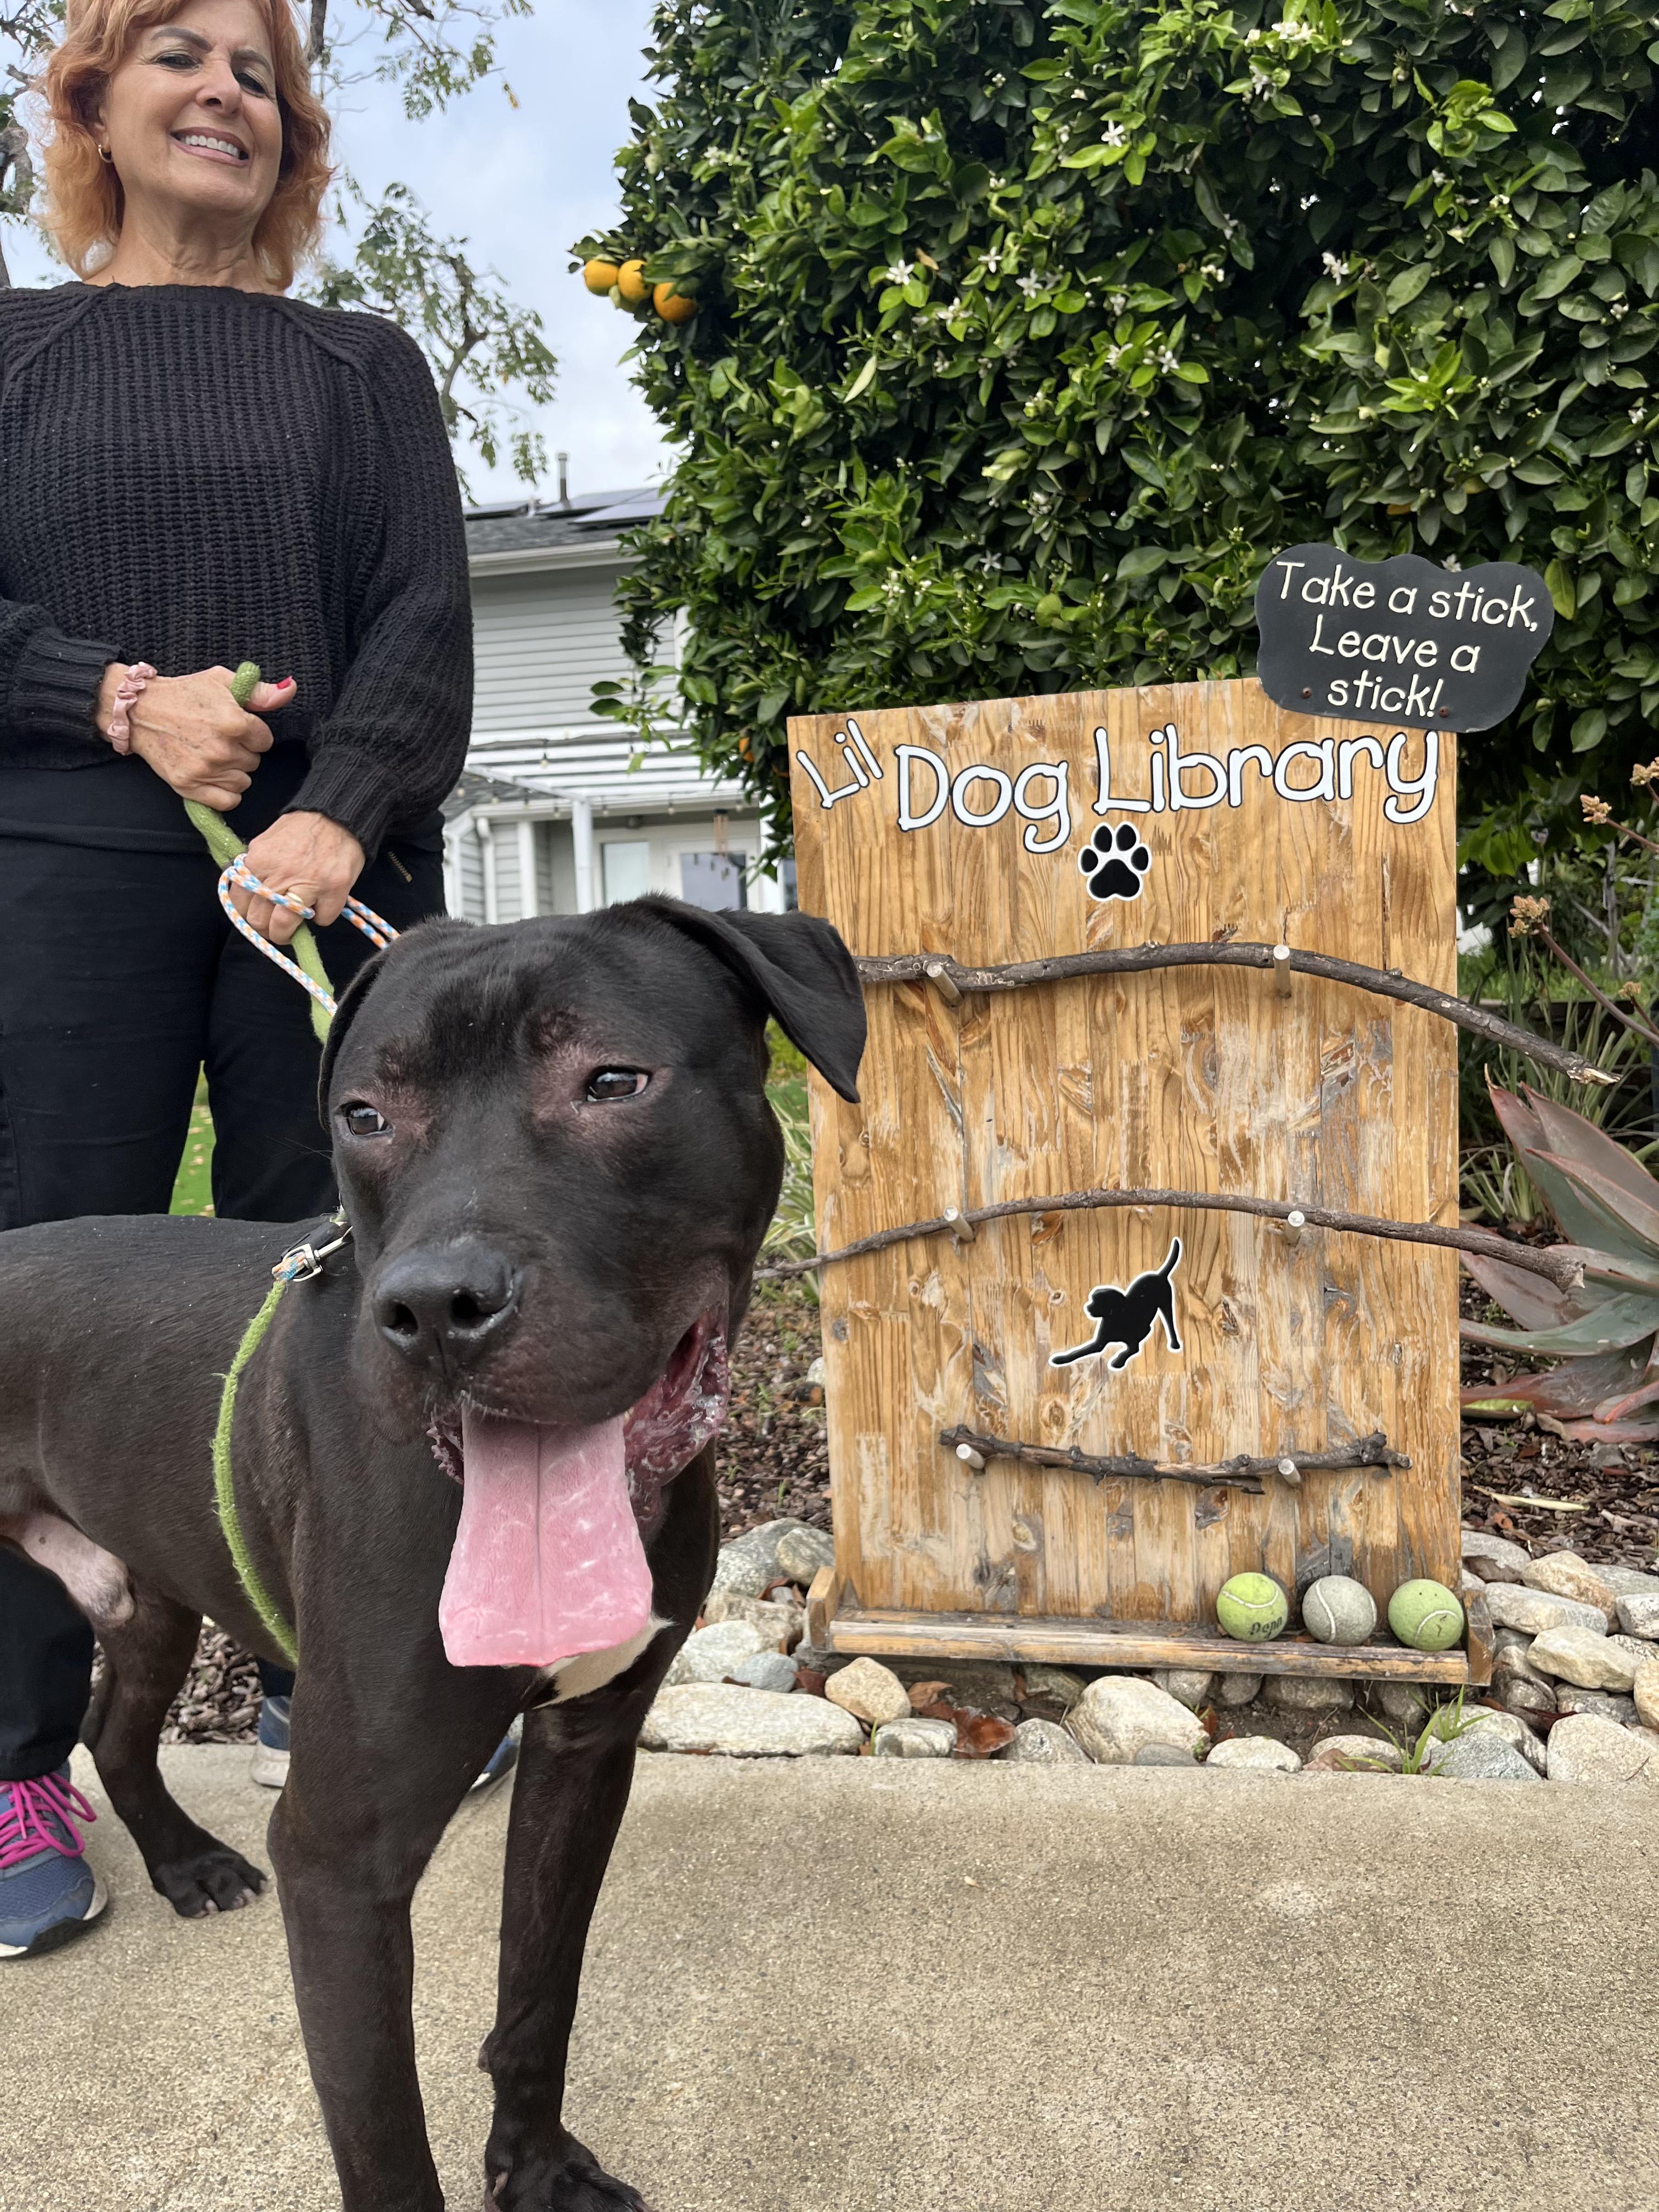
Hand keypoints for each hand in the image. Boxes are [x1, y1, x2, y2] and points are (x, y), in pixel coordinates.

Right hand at [100, 662, 295, 808]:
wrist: (141, 710)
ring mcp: (205, 770)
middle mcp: (221, 749)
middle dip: (242, 751)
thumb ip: (260, 692)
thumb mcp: (223, 682)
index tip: (236, 727)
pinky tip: (214, 775)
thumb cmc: (185, 694)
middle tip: (219, 739)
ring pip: (243, 782)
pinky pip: (228, 801)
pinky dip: (225, 792)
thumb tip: (290, 689)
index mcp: (234, 722)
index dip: (252, 734)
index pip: (265, 741)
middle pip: (254, 762)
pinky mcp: (189, 786)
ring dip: (233, 772)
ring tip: (213, 755)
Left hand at [234, 813, 366, 947]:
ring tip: (291, 932)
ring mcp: (308, 884)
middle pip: (259, 919)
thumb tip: (246, 892)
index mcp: (258, 861)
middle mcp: (279, 875)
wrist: (336, 816)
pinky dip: (321, 918)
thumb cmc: (301, 828)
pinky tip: (320, 907)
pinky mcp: (334, 890)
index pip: (240, 902)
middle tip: (273, 929)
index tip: (255, 919)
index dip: (246, 916)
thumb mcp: (266, 841)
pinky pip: (322, 919)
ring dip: (286, 934)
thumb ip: (254, 866)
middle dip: (265, 930)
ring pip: (284, 926)